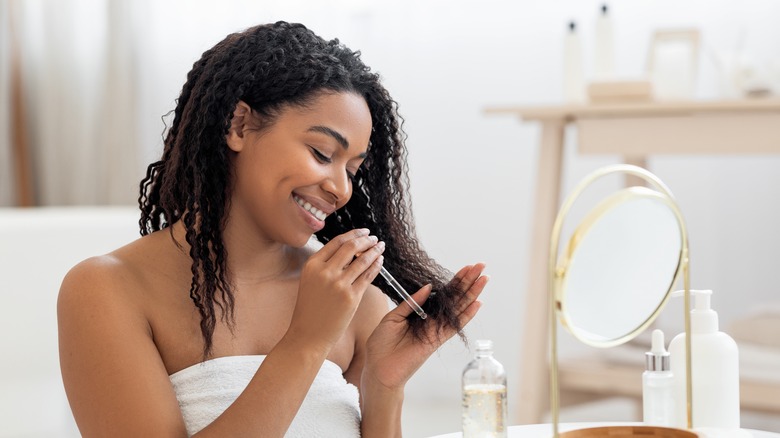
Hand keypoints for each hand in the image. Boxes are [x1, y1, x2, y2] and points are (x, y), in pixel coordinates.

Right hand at [286, 229, 384, 353]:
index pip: (337, 242)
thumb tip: (349, 250)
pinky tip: (380, 261)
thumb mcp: (310, 281)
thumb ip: (326, 265)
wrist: (308, 336)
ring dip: (375, 250)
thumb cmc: (310, 309)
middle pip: (351, 247)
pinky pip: (368, 276)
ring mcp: (338, 284)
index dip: (354, 234)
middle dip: (366, 240)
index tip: (364, 232)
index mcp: (312, 265)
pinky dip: (376, 266)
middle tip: (375, 238)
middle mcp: (325, 272)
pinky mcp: (351, 297)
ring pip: (362, 260)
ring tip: (381, 247)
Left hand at [362, 263, 487, 390]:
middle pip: (455, 298)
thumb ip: (411, 302)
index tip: (467, 267)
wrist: (377, 368)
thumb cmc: (382, 344)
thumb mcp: (392, 317)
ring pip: (458, 309)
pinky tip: (477, 304)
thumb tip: (429, 287)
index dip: (455, 280)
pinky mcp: (436, 341)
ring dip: (472, 294)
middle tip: (481, 266)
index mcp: (422, 312)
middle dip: (468, 282)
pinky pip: (453, 326)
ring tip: (484, 279)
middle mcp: (432, 320)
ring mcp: (436, 330)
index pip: (443, 293)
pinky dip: (466, 316)